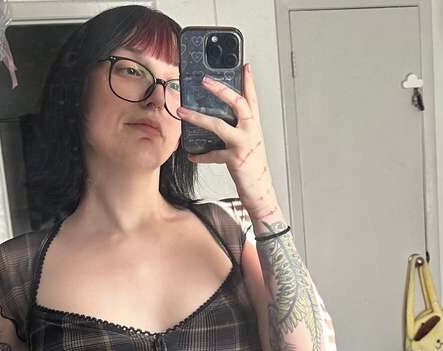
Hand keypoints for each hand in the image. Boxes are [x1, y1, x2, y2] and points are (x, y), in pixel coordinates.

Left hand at [176, 64, 278, 217]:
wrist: (260, 192)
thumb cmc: (252, 168)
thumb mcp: (248, 145)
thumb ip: (237, 131)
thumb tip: (217, 119)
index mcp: (254, 127)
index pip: (252, 99)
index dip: (249, 82)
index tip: (244, 65)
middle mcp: (251, 132)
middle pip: (238, 104)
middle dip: (221, 90)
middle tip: (205, 80)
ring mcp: (244, 145)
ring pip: (218, 125)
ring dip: (198, 118)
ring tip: (182, 111)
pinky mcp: (235, 159)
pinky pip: (213, 154)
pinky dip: (201, 155)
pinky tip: (192, 154)